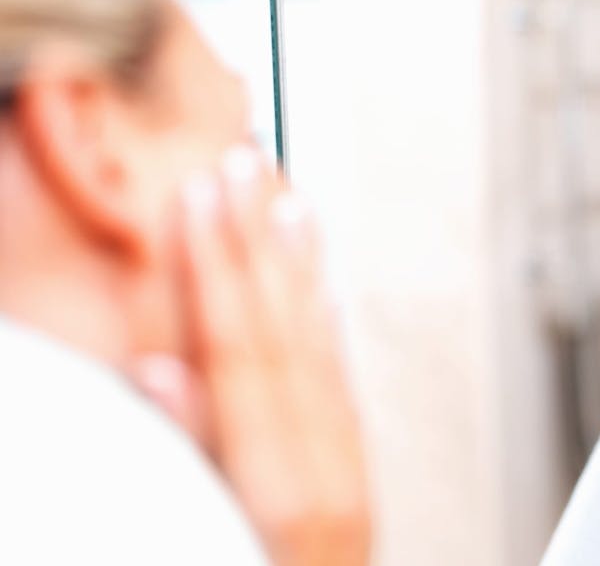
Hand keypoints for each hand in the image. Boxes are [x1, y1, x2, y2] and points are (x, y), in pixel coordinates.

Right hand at [138, 148, 369, 565]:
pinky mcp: (353, 482)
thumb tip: (155, 366)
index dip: (217, 268)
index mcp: (276, 490)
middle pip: (284, 337)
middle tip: (241, 163)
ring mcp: (346, 476)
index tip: (202, 193)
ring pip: (321, 352)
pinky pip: (341, 387)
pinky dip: (326, 327)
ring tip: (288, 201)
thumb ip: (180, 456)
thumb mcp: (195, 540)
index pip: (240, 353)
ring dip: (300, 272)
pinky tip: (318, 286)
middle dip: (258, 246)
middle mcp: (322, 472)